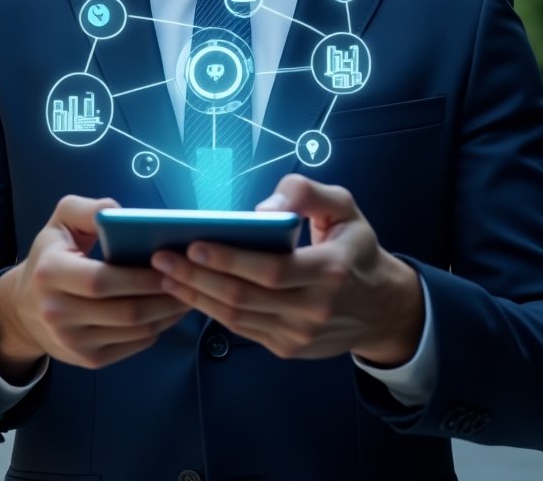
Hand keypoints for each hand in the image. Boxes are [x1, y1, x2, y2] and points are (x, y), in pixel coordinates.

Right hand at [0, 195, 187, 380]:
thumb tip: (120, 213)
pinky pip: (133, 345)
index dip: (139, 277)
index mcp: (51, 274)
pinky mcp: (88, 359)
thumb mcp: (60, 222)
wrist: (23, 307)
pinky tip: (169, 311)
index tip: (169, 264)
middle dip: (164, 296)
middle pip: (125, 311)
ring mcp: (73, 342)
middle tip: (191, 279)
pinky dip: (157, 328)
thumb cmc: (50, 256)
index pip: (102, 281)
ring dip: (168, 314)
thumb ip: (87, 210)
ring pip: (134, 331)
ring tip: (189, 293)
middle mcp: (58, 313)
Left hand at [151, 175, 422, 364]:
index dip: (230, 259)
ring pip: (237, 318)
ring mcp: (299, 334)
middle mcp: (314, 307)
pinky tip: (189, 292)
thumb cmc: (355, 247)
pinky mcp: (287, 348)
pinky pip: (242, 329)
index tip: (193, 243)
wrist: (381, 307)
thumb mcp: (344, 206)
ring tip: (164, 275)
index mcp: (330, 270)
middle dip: (196, 277)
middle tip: (160, 259)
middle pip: (245, 297)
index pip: (272, 269)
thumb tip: (264, 208)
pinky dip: (211, 310)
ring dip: (196, 296)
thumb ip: (307, 193)